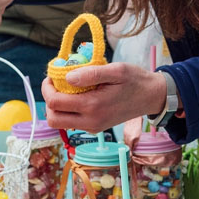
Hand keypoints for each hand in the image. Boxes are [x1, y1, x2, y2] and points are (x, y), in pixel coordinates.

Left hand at [41, 63, 166, 132]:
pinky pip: (72, 122)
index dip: (47, 88)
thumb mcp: (116, 70)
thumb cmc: (135, 80)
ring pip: (60, 123)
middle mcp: (90, 121)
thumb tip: (68, 77)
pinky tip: (78, 94)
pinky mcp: (96, 128)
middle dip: (49, 99)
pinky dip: (68, 110)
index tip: (52, 74)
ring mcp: (93, 127)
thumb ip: (91, 74)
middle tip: (56, 82)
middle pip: (53, 118)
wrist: (151, 97)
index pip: (55, 103)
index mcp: (93, 106)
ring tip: (66, 88)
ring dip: (57, 106)